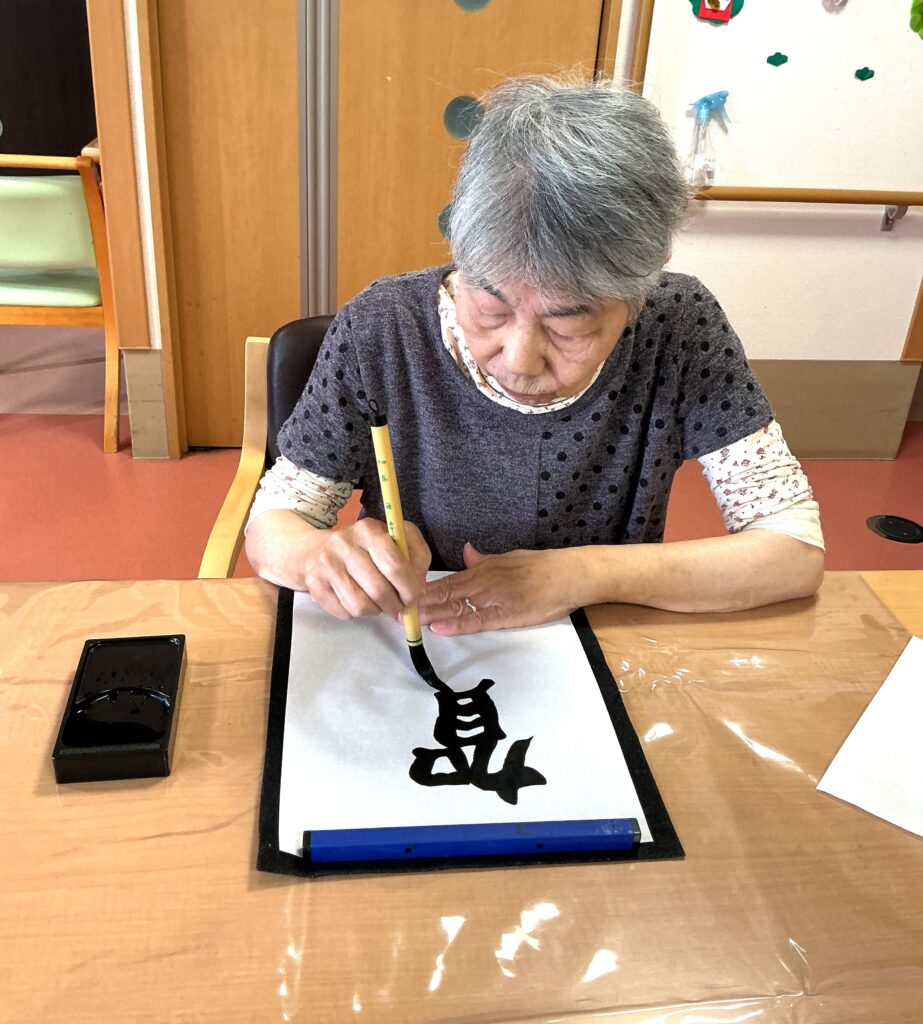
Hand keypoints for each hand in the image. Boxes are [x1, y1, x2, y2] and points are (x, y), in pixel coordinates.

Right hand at [304, 518, 430, 619]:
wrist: (314, 550)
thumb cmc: (363, 547)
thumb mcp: (395, 540)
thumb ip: (416, 557)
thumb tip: (419, 587)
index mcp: (368, 529)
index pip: (395, 565)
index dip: (409, 588)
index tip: (414, 597)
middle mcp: (344, 543)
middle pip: (379, 590)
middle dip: (395, 605)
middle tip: (398, 607)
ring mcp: (326, 564)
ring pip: (361, 606)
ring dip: (375, 610)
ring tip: (377, 602)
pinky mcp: (314, 584)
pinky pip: (345, 612)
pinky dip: (355, 612)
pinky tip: (356, 599)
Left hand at [417, 543, 581, 635]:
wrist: (570, 573)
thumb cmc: (543, 567)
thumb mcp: (509, 557)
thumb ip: (484, 559)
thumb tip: (466, 552)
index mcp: (483, 568)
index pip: (446, 581)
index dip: (423, 591)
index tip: (402, 597)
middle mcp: (484, 581)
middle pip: (445, 594)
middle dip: (420, 604)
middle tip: (395, 612)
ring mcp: (495, 597)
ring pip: (456, 606)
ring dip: (431, 615)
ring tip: (408, 622)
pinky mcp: (508, 613)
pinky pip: (479, 621)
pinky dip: (458, 625)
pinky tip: (440, 629)